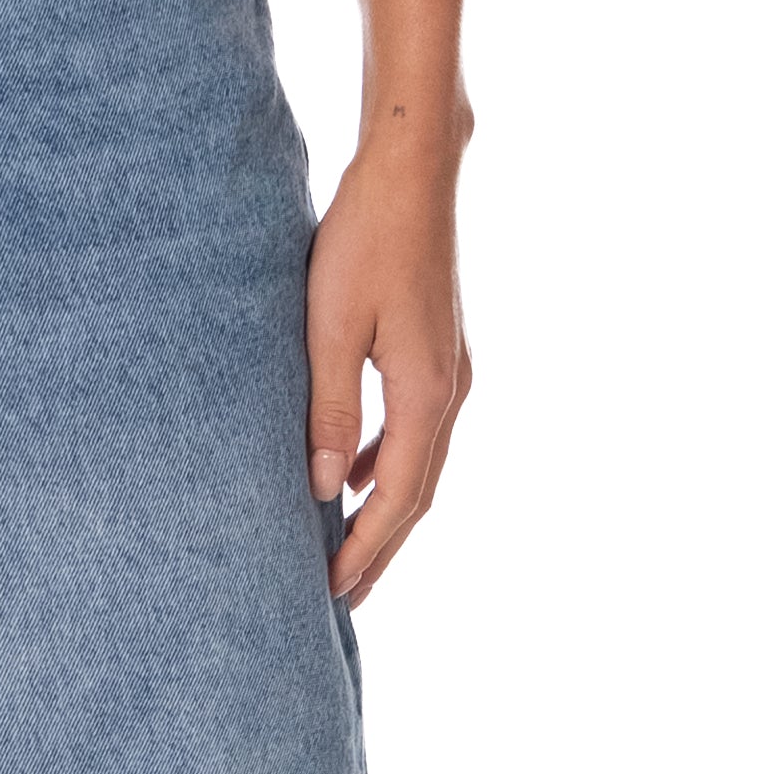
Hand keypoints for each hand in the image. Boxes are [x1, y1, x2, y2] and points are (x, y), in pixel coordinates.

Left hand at [305, 117, 473, 606]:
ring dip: (386, 511)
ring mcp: (449, 372)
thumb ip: (329, 410)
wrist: (412, 175)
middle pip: (418, 493)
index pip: (399, 497)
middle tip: (344, 599)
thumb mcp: (330, 328)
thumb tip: (324, 488)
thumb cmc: (365, 241)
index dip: (367, 549)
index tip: (333, 591)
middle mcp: (449, 392)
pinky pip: (415, 429)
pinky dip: (386, 464)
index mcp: (427, 394)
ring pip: (419, 463)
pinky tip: (354, 472)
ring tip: (349, 550)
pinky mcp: (437, 352)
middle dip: (381, 548)